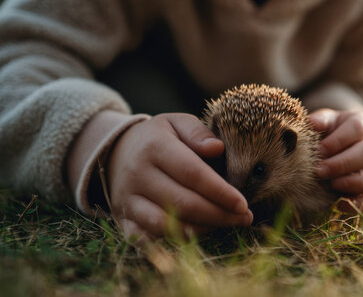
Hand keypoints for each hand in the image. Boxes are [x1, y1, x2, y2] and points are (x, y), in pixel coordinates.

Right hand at [107, 113, 252, 240]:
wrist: (116, 150)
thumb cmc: (158, 137)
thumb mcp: (177, 123)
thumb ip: (198, 132)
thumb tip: (217, 148)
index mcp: (155, 147)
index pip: (193, 174)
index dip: (220, 191)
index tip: (242, 204)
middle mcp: (138, 174)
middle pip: (182, 203)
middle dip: (218, 215)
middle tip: (244, 218)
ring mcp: (128, 198)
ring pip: (165, 224)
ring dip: (200, 229)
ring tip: (224, 224)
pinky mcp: (122, 217)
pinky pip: (145, 237)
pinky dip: (169, 241)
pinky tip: (194, 237)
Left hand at [309, 109, 362, 213]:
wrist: (334, 150)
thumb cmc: (328, 133)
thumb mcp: (324, 122)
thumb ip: (320, 121)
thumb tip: (313, 124)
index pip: (358, 127)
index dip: (339, 139)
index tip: (320, 150)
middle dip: (342, 163)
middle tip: (320, 171)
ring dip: (356, 182)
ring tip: (333, 185)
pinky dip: (359, 204)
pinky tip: (339, 204)